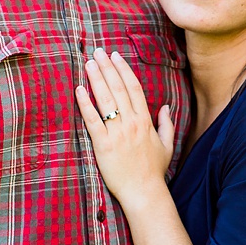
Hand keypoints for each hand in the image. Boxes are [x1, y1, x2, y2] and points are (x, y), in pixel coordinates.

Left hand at [75, 48, 175, 204]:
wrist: (144, 192)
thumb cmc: (154, 171)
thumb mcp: (167, 145)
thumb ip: (166, 124)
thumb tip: (166, 107)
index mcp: (146, 121)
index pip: (134, 88)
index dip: (124, 70)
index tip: (116, 56)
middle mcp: (131, 123)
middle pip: (117, 89)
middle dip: (107, 67)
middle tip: (98, 52)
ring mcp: (117, 134)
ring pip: (105, 100)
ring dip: (96, 79)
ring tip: (88, 63)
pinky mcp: (103, 145)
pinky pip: (92, 120)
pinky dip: (85, 103)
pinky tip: (79, 89)